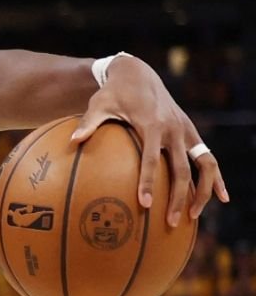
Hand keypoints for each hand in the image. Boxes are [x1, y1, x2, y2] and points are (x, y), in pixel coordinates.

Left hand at [71, 55, 228, 226]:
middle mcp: (173, 129)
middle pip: (181, 170)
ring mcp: (186, 130)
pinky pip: (208, 157)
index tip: (145, 204)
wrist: (138, 73)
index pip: (151, 159)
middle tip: (168, 222)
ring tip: (193, 216)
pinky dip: (217, 177)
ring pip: (204, 165)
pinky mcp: (191, 131)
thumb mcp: (99, 104)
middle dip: (177, 197)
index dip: (148, 182)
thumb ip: (88, 123)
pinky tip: (222, 198)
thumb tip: (72, 141)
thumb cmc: (114, 92)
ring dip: (203, 191)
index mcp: (151, 125)